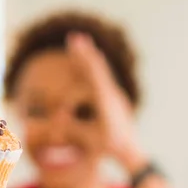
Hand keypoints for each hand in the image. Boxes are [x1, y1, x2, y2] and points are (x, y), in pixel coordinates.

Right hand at [67, 33, 145, 172]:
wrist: (130, 149)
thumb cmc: (108, 146)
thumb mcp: (89, 140)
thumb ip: (73, 128)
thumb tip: (57, 119)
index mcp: (107, 103)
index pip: (94, 78)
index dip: (84, 62)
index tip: (75, 47)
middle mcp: (112, 94)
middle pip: (96, 70)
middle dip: (84, 54)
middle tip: (75, 38)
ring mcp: (114, 94)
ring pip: (99, 71)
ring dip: (88, 56)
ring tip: (78, 40)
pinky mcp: (113, 96)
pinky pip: (100, 77)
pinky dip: (91, 65)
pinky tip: (88, 54)